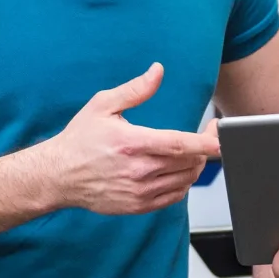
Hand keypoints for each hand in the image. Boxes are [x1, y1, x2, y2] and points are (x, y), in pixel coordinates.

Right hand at [40, 64, 218, 215]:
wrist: (58, 176)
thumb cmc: (79, 140)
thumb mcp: (103, 105)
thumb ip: (135, 89)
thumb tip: (158, 71)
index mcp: (132, 143)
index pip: (180, 144)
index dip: (206, 142)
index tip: (220, 136)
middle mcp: (138, 170)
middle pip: (189, 162)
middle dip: (204, 149)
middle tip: (205, 136)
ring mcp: (139, 192)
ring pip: (185, 180)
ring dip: (195, 165)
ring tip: (190, 152)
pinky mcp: (138, 206)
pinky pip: (174, 197)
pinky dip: (183, 183)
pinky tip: (177, 170)